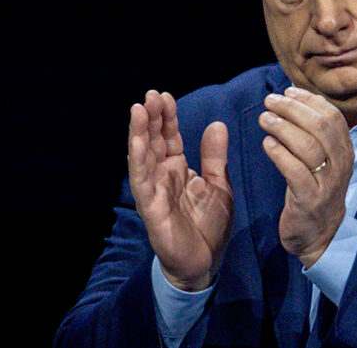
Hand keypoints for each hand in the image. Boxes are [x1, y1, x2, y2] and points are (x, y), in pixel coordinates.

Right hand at [128, 90, 232, 290]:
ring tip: (139, 108)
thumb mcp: (219, 184)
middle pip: (153, 141)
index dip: (166, 117)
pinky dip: (139, 158)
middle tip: (151, 94)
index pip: (168, 137)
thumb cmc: (209, 225)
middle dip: (151, 117)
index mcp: (177, 169)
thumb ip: (215, 157)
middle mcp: (162, 176)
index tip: (165, 96)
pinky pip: (142, 179)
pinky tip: (138, 141)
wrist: (206, 262)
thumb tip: (216, 124)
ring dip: (139, 132)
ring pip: (142, 156)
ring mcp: (153, 190)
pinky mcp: (150, 206)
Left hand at [258, 86, 353, 267]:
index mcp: (344, 150)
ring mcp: (327, 183)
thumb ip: (312, 133)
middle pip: (321, 127)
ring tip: (264, 119)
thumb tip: (293, 98)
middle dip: (293, 109)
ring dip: (283, 127)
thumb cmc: (315, 191)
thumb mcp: (322, 161)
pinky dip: (280, 154)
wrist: (319, 236)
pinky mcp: (309, 200)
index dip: (309, 101)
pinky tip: (267, 144)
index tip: (287, 91)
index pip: (332, 116)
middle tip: (271, 101)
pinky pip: (295, 171)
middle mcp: (340, 164)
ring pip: (308, 146)